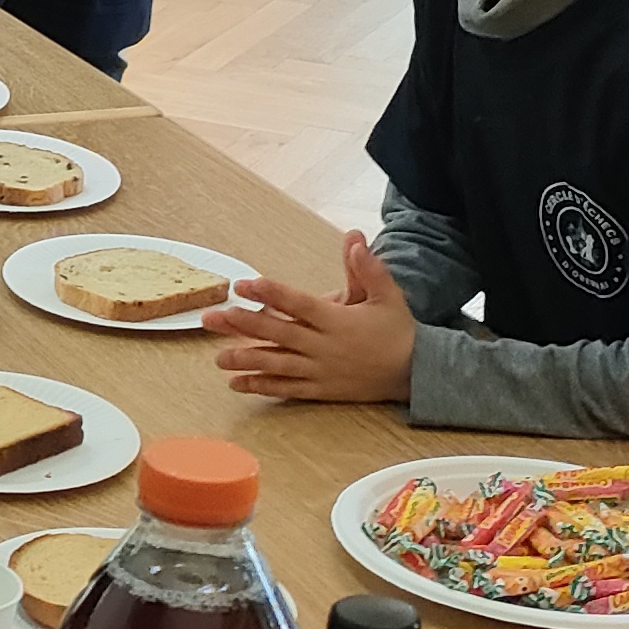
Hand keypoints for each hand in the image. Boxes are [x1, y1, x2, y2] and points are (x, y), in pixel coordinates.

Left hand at [205, 233, 418, 405]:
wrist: (417, 373)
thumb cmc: (398, 331)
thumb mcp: (387, 295)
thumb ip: (369, 268)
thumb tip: (354, 239)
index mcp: (337, 320)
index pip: (297, 303)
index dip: (269, 293)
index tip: (243, 284)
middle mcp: (324, 346)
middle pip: (277, 333)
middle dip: (242, 325)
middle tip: (212, 318)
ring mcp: (320, 370)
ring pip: (277, 364)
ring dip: (245, 359)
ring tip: (217, 356)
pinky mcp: (321, 389)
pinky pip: (287, 388)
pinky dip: (261, 386)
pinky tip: (237, 384)